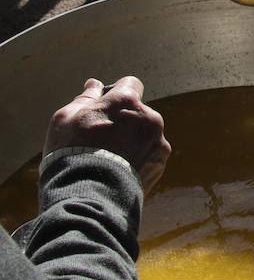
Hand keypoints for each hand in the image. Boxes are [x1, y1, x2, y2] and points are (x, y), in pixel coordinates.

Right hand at [44, 76, 170, 196]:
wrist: (89, 195)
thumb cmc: (73, 151)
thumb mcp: (67, 118)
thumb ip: (86, 98)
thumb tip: (95, 85)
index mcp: (128, 102)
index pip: (130, 84)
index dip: (117, 92)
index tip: (105, 105)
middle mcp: (150, 118)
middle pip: (138, 112)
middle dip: (124, 120)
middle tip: (101, 139)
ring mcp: (157, 143)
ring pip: (144, 135)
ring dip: (132, 141)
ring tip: (109, 160)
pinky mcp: (160, 165)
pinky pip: (149, 155)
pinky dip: (137, 160)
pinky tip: (118, 171)